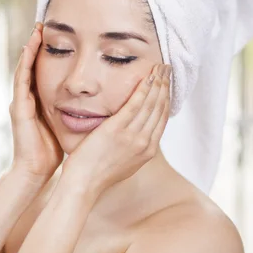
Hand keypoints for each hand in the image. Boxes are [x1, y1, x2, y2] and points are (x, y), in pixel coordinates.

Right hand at [9, 23, 63, 192]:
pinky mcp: (19, 107)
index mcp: (41, 101)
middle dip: (38, 45)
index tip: (61, 34)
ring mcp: (21, 101)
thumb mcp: (65, 123)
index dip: (52, 53)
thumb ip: (73, 108)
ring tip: (37, 28)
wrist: (36, 169)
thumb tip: (95, 98)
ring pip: (25, 68)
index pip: (45, 71)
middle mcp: (29, 98)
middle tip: (45, 23)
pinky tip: (29, 48)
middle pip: (34, 65)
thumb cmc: (52, 149)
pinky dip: (24, 63)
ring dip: (30, 48)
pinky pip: (21, 80)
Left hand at [61, 64, 171, 195]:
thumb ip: (131, 147)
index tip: (167, 84)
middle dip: (166, 86)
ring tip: (161, 67)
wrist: (84, 185)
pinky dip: (143, 89)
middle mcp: (145, 142)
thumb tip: (132, 133)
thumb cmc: (96, 174)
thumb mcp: (123, 162)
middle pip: (160, 108)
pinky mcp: (117, 130)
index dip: (166, 99)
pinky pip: (135, 104)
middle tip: (168, 69)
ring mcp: (132, 136)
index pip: (162, 119)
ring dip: (158, 82)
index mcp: (147, 151)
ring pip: (151, 103)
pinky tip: (147, 76)